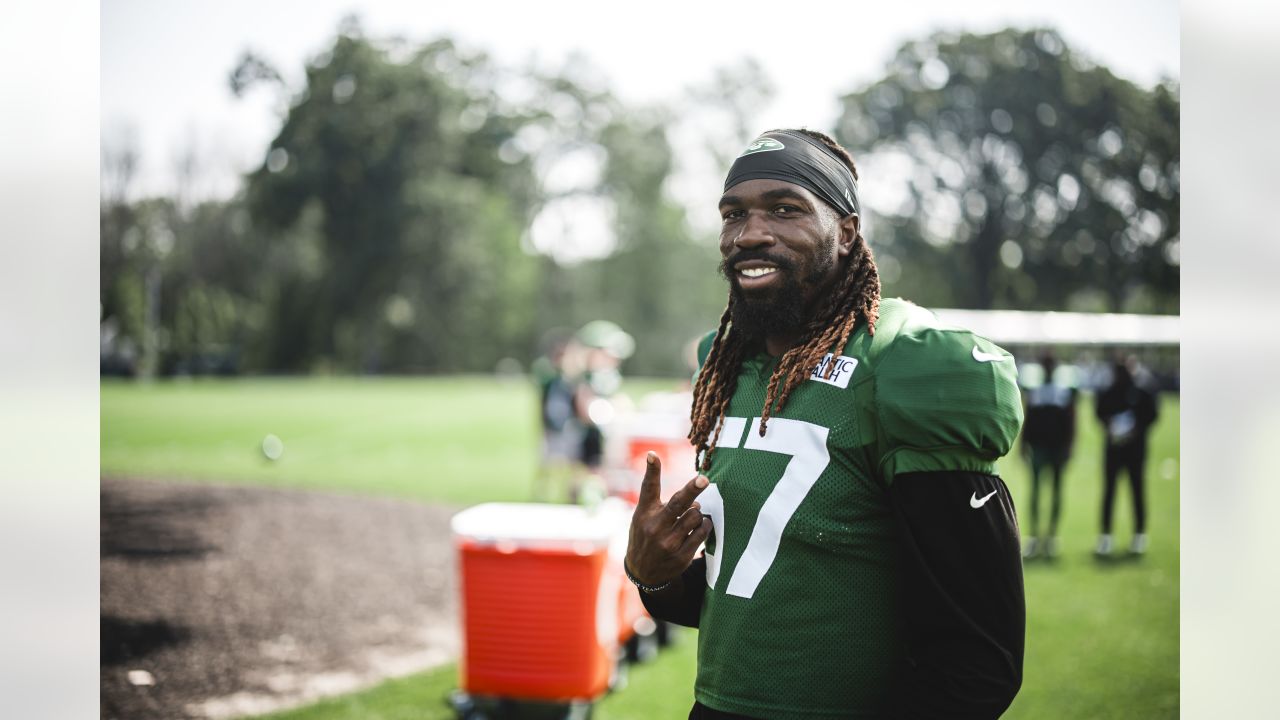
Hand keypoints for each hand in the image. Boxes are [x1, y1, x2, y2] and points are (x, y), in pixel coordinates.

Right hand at [625, 452, 712, 586]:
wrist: (642, 572)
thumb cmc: (645, 534)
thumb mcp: (643, 515)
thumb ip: (658, 498)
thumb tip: (693, 494)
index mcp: (644, 513)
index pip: (648, 488)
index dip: (652, 470)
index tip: (653, 454)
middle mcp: (654, 527)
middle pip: (678, 502)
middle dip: (693, 489)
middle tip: (704, 479)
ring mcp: (668, 543)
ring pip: (695, 516)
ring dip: (699, 512)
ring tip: (693, 515)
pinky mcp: (681, 556)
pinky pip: (702, 534)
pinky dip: (705, 526)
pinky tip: (700, 526)